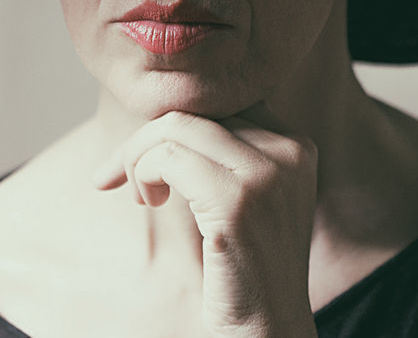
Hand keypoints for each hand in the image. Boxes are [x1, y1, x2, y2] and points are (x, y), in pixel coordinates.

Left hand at [92, 106, 318, 336]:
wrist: (268, 329)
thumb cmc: (245, 263)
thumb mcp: (246, 192)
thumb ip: (222, 148)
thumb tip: (162, 110)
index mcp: (296, 143)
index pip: (219, 102)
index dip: (173, 124)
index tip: (142, 155)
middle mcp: (289, 150)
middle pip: (195, 109)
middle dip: (146, 139)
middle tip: (121, 177)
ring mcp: (267, 174)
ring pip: (175, 127)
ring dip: (139, 157)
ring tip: (142, 196)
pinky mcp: (236, 201)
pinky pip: (168, 159)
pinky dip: (144, 173)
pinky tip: (150, 202)